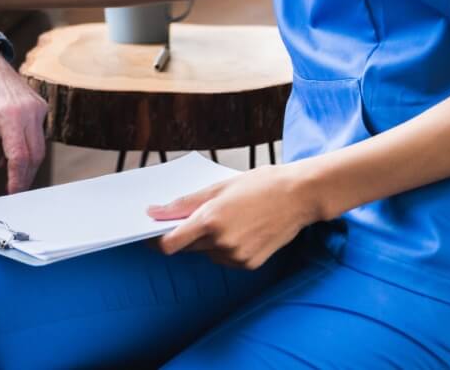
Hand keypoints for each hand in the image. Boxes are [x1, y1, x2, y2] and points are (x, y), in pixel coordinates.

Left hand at [0, 46, 47, 193]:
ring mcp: (38, 108)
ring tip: (6, 170)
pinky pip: (39, 135)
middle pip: (34, 156)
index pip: (20, 157)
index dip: (17, 179)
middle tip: (12, 191)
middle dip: (24, 176)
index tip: (11, 194)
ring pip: (40, 147)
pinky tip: (10, 152)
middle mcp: (29, 111)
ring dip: (26, 164)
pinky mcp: (41, 106)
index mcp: (10, 115)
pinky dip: (28, 148)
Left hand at [148, 164, 324, 269]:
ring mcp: (237, 256)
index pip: (170, 244)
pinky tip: (242, 229)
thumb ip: (184, 203)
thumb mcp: (218, 187)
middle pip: (187, 248)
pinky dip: (225, 248)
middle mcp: (222, 243)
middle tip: (197, 216)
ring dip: (208, 241)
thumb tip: (154, 212)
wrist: (299, 196)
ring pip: (207, 253)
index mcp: (211, 220)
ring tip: (230, 217)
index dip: (156, 241)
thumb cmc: (260, 184)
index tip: (151, 234)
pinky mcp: (250, 265)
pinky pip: (225, 259)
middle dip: (186, 235)